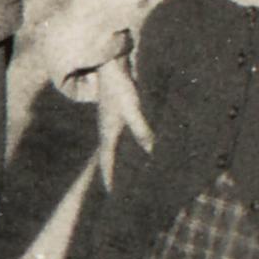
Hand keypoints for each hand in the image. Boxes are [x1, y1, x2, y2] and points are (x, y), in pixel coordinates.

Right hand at [97, 53, 153, 187]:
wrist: (112, 64)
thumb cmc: (120, 87)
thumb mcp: (131, 109)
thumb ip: (141, 130)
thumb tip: (151, 152)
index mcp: (107, 131)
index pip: (106, 160)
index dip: (108, 177)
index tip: (110, 194)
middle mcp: (107, 128)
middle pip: (110, 155)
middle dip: (114, 172)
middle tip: (121, 191)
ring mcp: (112, 120)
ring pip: (116, 145)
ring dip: (121, 158)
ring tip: (130, 173)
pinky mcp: (119, 112)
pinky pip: (123, 134)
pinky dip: (128, 144)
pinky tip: (140, 145)